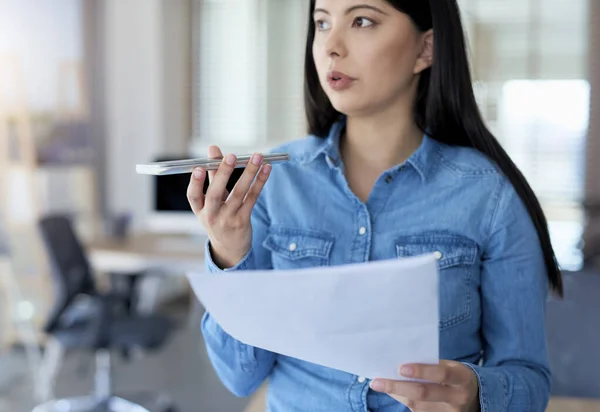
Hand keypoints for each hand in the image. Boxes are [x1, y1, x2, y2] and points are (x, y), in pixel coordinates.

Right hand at [186, 145, 271, 267]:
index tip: (197, 168)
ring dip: (249, 172)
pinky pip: (253, 198)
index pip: (193, 196)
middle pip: (215, 193)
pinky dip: (260, 182)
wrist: (230, 249)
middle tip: (231, 156)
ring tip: (257, 156)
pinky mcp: (244, 220)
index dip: (195, 182)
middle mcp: (212, 216)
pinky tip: (266, 169)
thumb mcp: (211, 201)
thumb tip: (213, 148)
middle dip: (223, 173)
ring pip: (239, 193)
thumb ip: (213, 175)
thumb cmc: (219, 218)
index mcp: (200, 210)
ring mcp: (228, 219)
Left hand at [369, 360, 479, 411]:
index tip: (401, 367)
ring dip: (396, 394)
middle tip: (377, 382)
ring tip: (379, 384)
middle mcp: (457, 398)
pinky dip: (403, 400)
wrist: (474, 397)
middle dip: (397, 387)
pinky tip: (393, 392)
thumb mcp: (450, 367)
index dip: (421, 371)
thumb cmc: (455, 376)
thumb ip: (431, 365)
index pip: (441, 374)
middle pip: (424, 394)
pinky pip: (417, 411)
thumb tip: (399, 365)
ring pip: (417, 405)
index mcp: (461, 378)